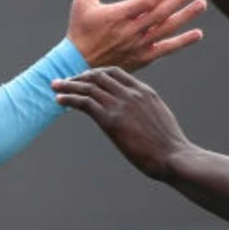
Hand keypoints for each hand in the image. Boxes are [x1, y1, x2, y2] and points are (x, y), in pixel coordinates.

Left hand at [52, 66, 191, 178]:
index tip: (84, 78)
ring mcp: (121, 105)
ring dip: (68, 85)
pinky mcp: (111, 121)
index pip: (115, 72)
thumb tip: (137, 118)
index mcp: (144, 91)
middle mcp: (131, 93)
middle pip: (98, 76)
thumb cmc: (169, 146)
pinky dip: (69, 99)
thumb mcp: (159, 118)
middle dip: (78, 77)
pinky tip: (59, 100)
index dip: (96, 73)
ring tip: (54, 87)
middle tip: (64, 81)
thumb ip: (145, 111)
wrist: (174, 157)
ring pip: (88, 87)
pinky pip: (85, 103)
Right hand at [65, 0, 206, 70]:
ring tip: (201, 5)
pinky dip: (182, 42)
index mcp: (118, 16)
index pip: (146, 1)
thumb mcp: (82, 3)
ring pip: (167, 29)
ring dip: (185, 17)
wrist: (78, 64)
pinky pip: (166, 49)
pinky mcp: (142, 58)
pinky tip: (197, 34)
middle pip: (161, 13)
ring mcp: (138, 45)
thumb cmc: (80, 32)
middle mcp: (131, 31)